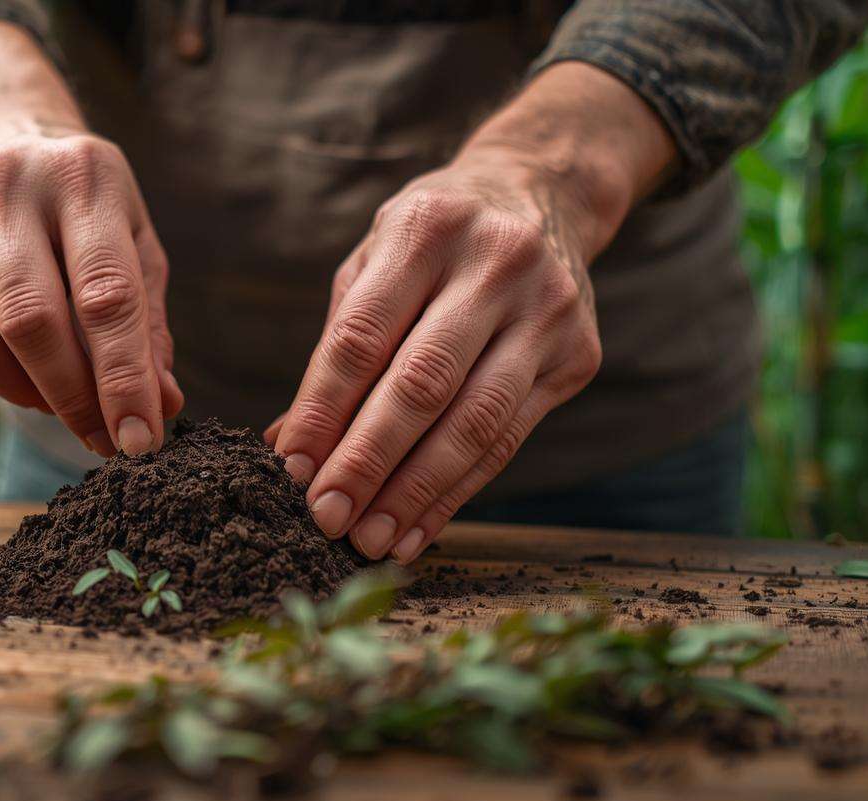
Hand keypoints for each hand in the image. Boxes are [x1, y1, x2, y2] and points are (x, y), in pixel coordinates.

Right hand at [0, 23, 180, 455]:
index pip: (106, 295)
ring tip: (59, 403)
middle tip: (102, 440)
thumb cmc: (82, 211)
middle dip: (73, 398)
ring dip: (26, 396)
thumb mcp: (133, 243)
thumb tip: (162, 406)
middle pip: (32, 323)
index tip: (140, 440)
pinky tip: (14, 369)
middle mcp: (4, 187)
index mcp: (82, 176)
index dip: (124, 378)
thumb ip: (148, 324)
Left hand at [269, 63, 674, 562]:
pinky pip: (509, 439)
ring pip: (475, 422)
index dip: (323, 409)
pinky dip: (457, 492)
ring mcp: (546, 312)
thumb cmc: (432, 242)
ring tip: (369, 539)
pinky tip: (417, 530)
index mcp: (426, 230)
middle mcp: (495, 265)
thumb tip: (289, 444)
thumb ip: (337, 346)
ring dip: (416, 492)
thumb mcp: (374, 260)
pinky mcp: (578, 355)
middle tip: (325, 518)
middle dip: (368, 460)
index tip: (290, 468)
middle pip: (422, 384)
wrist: (543, 194)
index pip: (363, 337)